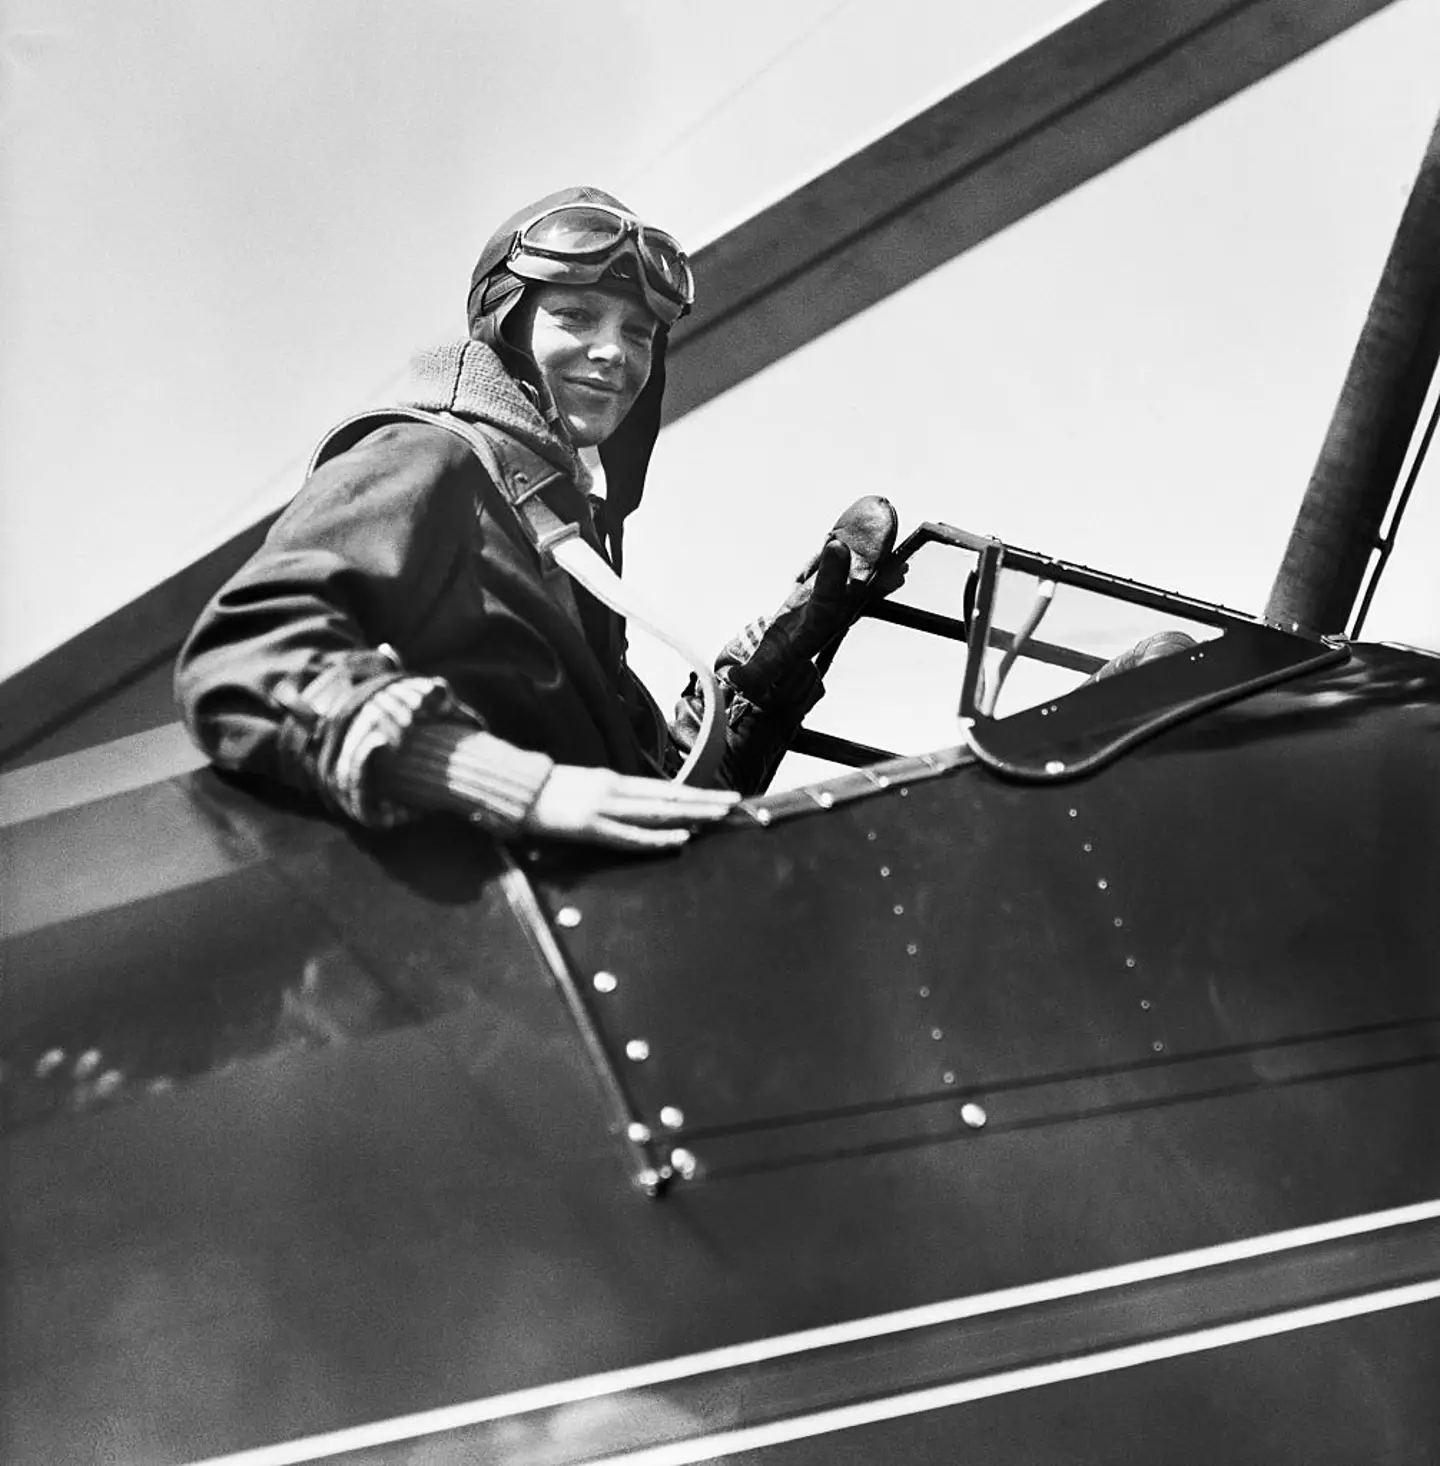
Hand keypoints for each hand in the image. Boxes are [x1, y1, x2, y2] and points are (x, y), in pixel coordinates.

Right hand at [522, 765, 740, 850]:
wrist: (512, 791)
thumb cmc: (545, 794)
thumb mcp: (584, 789)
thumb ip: (610, 798)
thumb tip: (636, 806)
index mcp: (614, 782)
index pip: (663, 789)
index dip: (695, 793)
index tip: (721, 796)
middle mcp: (615, 790)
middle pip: (669, 797)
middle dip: (705, 800)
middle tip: (736, 802)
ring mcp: (604, 807)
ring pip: (658, 812)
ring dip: (692, 814)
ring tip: (719, 815)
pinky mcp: (590, 826)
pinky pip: (630, 836)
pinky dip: (658, 838)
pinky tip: (681, 839)